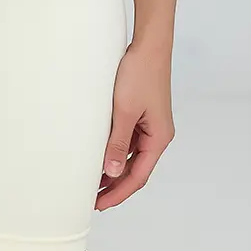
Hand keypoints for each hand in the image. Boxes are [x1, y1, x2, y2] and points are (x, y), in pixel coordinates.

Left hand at [95, 35, 174, 209]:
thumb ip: (118, 143)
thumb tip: (113, 172)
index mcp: (158, 138)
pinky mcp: (143, 115)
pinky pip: (129, 141)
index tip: (99, 204)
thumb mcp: (124, 112)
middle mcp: (157, 135)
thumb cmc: (140, 75)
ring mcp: (151, 125)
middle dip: (115, 186)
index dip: (118, 193)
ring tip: (92, 181)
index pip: (138, 176)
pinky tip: (99, 155)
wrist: (149, 46)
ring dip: (114, 169)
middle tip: (92, 199)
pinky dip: (116, 151)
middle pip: (136, 170)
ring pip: (132, 156)